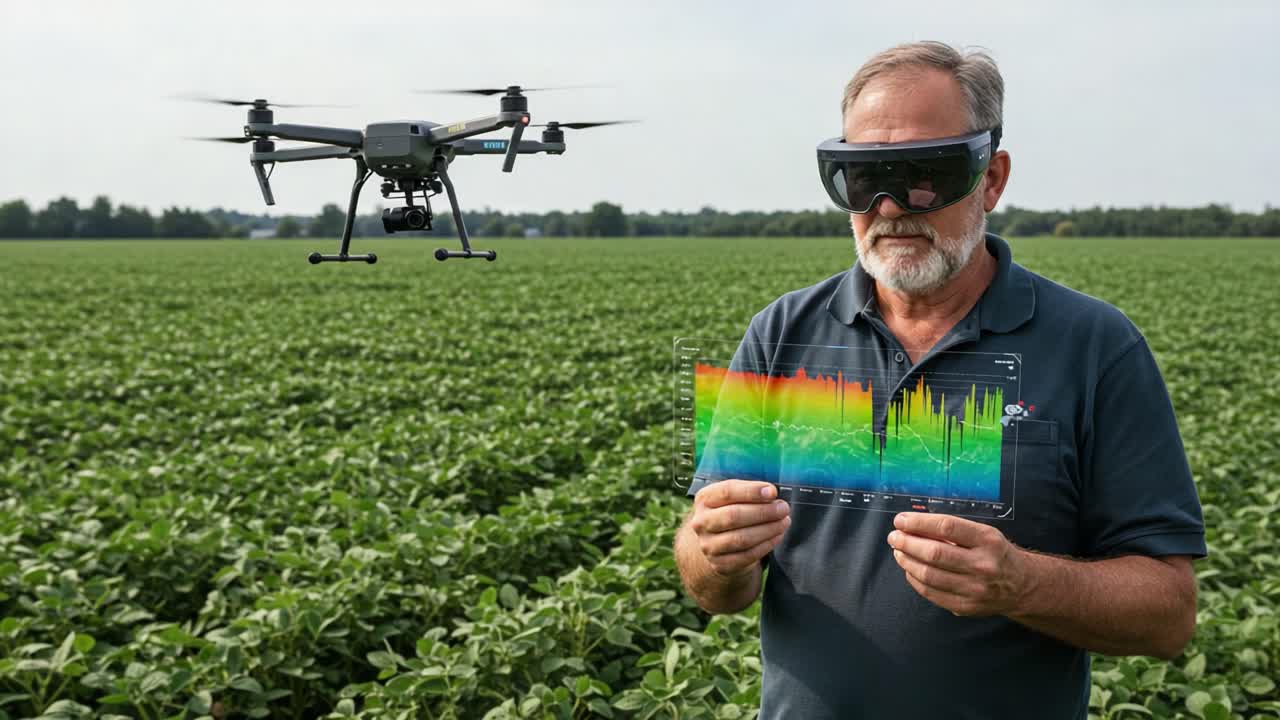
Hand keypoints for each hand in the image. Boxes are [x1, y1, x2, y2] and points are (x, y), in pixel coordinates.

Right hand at [689, 480, 790, 577]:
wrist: (717, 544)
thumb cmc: (731, 512)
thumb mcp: (734, 496)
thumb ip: (750, 492)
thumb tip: (771, 493)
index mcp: (704, 499)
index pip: (726, 492)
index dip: (751, 491)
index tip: (772, 492)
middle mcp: (701, 522)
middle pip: (733, 516)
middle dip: (763, 512)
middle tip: (783, 508)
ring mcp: (708, 546)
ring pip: (741, 538)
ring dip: (768, 529)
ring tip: (784, 521)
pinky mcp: (720, 564)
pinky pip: (747, 556)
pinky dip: (766, 545)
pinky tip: (777, 536)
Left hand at [887, 512, 1030, 616]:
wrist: (1021, 586)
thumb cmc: (995, 554)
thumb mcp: (983, 534)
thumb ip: (952, 530)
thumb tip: (912, 525)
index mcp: (988, 540)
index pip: (946, 527)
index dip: (918, 522)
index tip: (901, 520)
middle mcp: (983, 565)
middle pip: (934, 553)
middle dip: (907, 543)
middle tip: (894, 537)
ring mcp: (975, 589)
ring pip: (929, 575)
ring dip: (907, 561)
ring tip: (899, 552)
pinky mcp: (966, 606)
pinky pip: (931, 593)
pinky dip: (914, 579)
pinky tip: (910, 570)